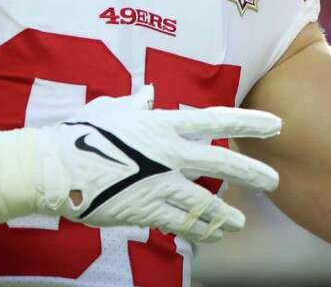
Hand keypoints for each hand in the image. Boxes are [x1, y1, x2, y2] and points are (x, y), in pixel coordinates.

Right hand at [33, 85, 280, 242]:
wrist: (55, 168)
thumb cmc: (82, 134)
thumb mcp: (112, 111)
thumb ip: (137, 105)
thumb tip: (149, 95)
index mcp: (162, 125)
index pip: (215, 121)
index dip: (248, 122)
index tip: (275, 125)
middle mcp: (168, 153)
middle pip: (221, 163)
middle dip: (251, 172)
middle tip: (274, 181)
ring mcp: (160, 184)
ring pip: (205, 201)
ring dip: (225, 213)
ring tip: (239, 222)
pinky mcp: (147, 210)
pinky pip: (181, 224)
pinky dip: (199, 230)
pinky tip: (212, 235)